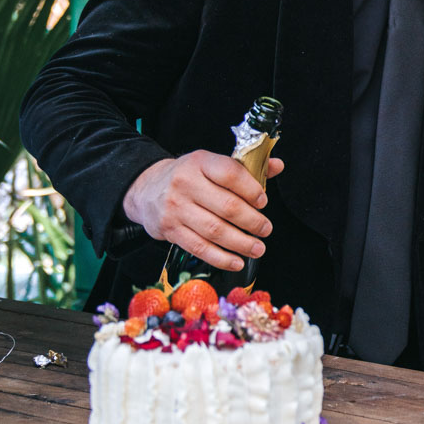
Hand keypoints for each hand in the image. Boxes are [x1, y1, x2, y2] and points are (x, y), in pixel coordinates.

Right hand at [122, 151, 284, 272]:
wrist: (146, 189)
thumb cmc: (187, 176)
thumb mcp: (211, 164)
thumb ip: (245, 166)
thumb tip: (277, 166)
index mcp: (200, 162)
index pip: (230, 174)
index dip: (251, 189)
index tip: (263, 202)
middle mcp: (186, 183)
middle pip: (226, 206)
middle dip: (252, 222)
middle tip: (266, 229)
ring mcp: (176, 208)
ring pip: (215, 230)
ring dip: (241, 243)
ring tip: (257, 248)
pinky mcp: (170, 230)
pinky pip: (199, 248)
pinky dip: (221, 258)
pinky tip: (237, 261)